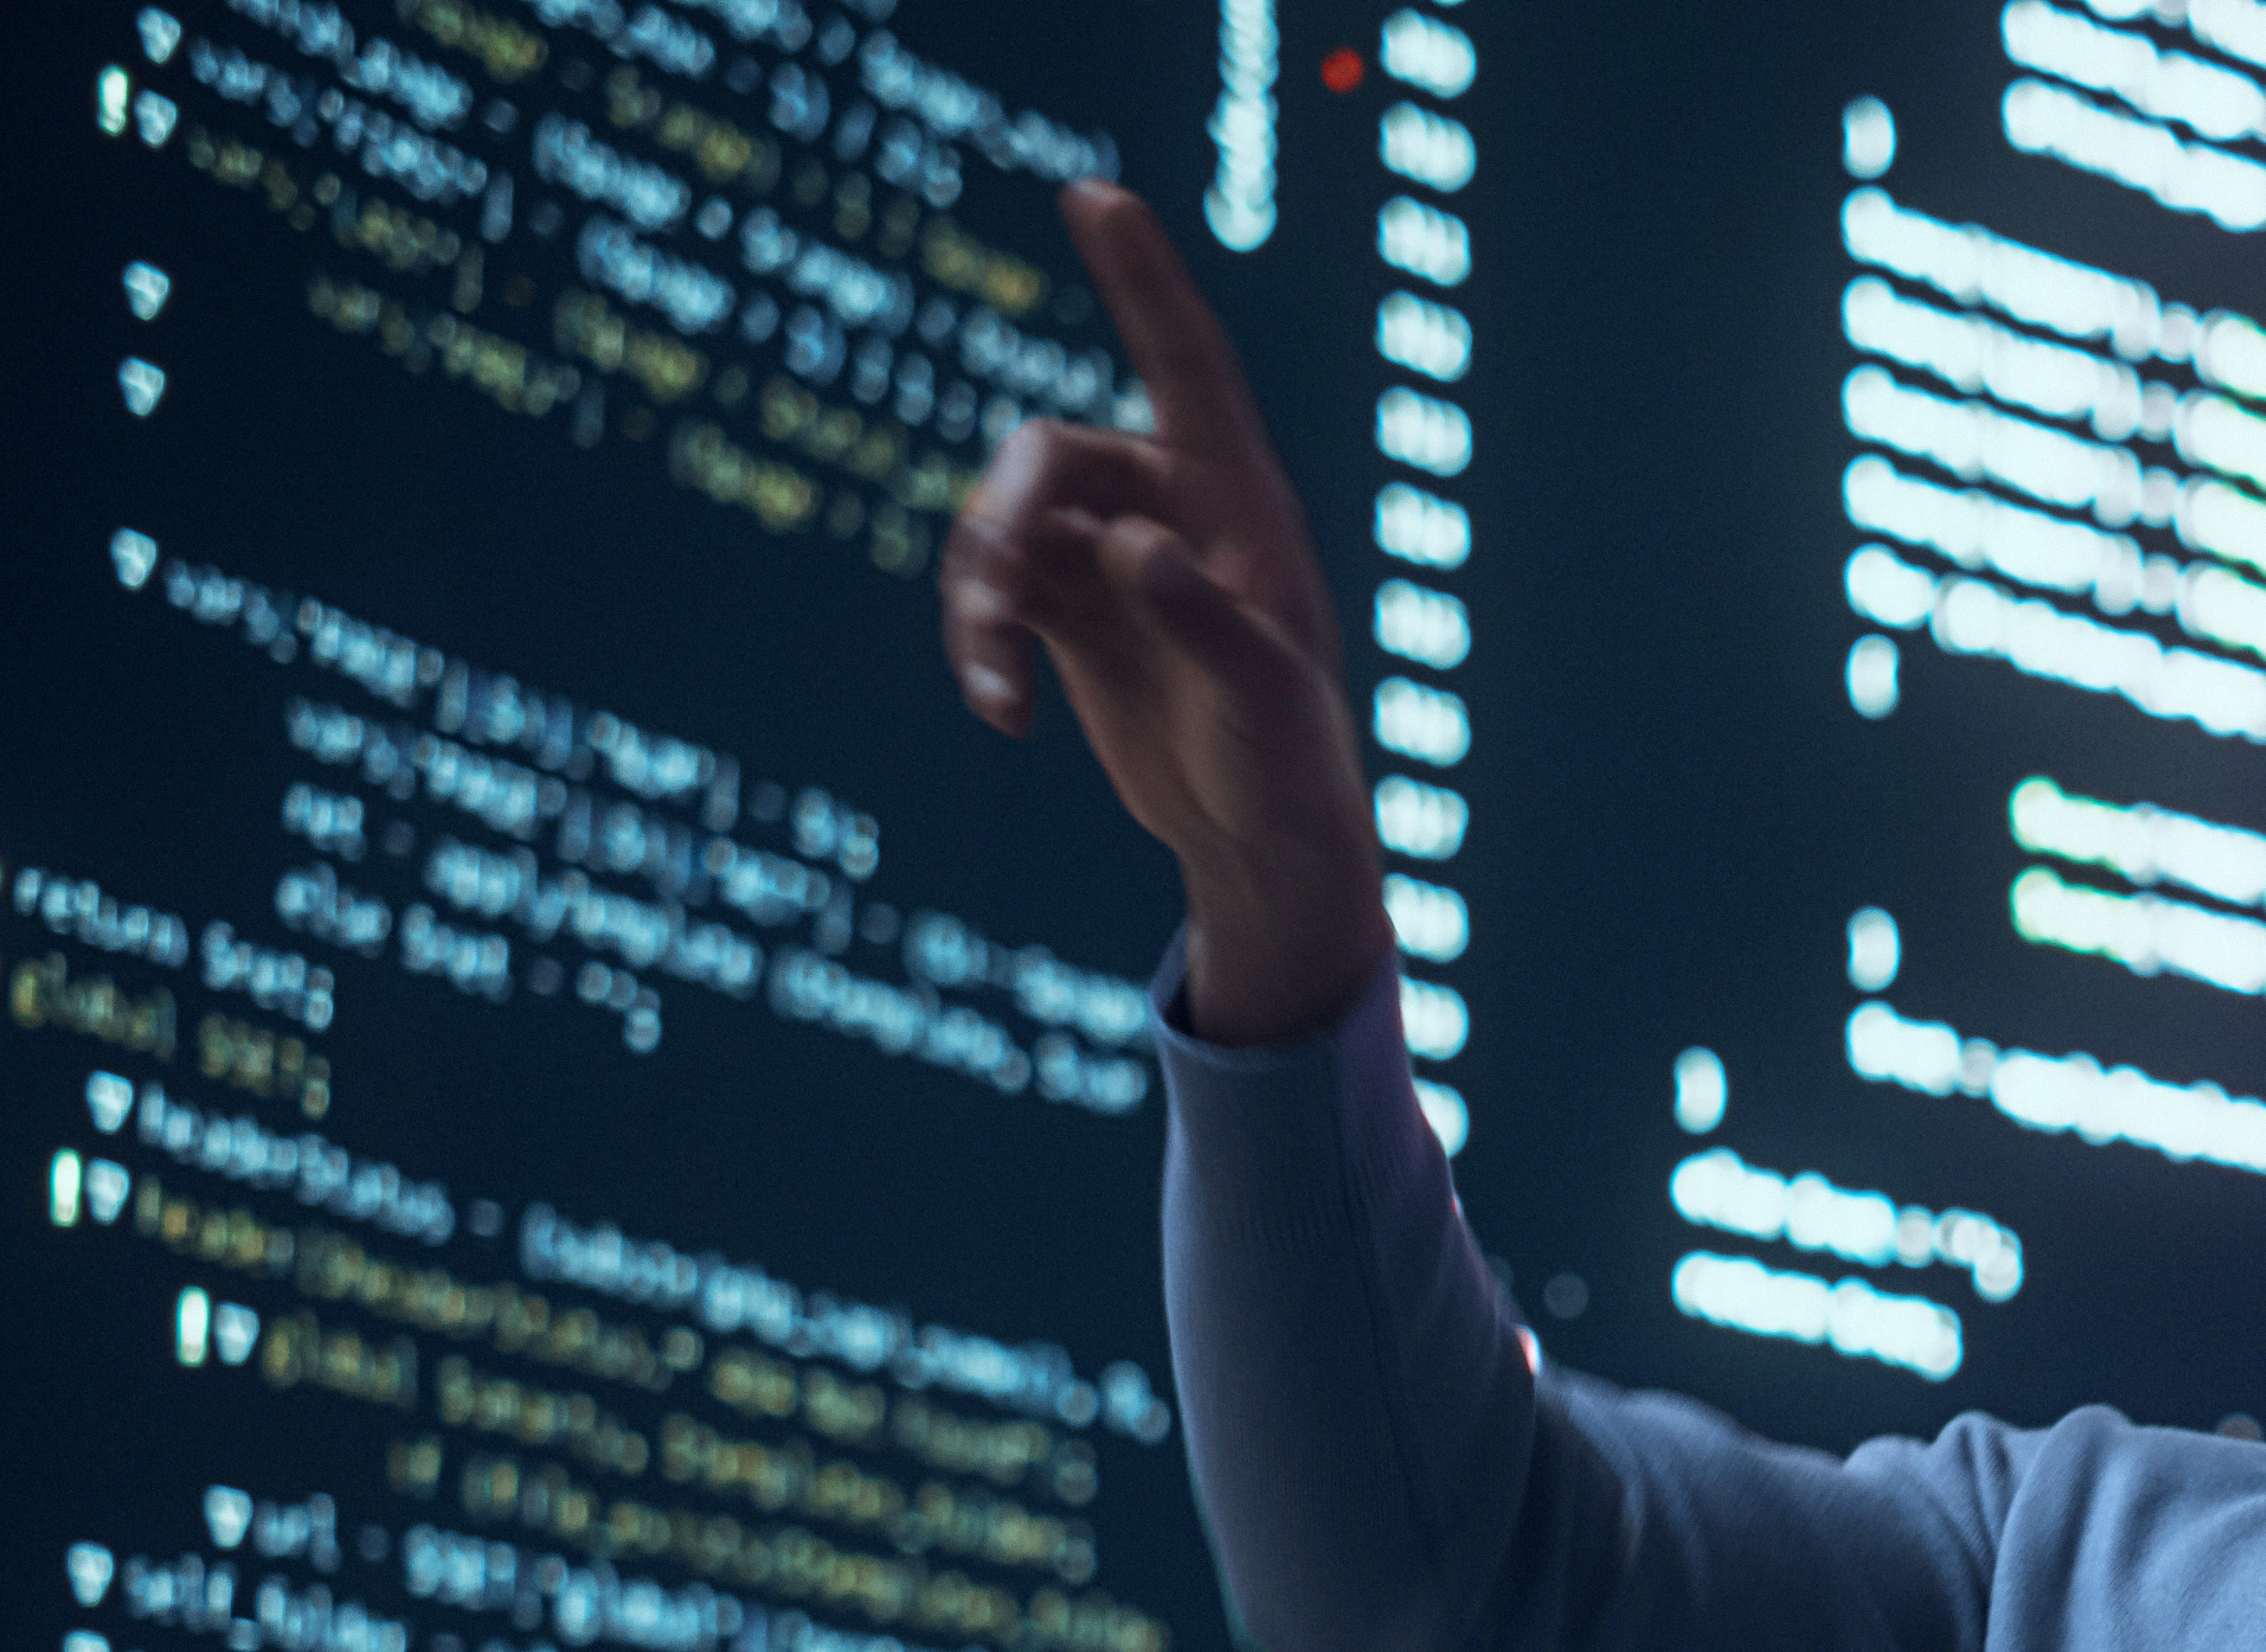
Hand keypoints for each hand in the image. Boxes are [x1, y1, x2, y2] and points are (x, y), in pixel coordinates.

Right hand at [936, 179, 1386, 1041]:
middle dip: (1004, 520)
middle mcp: (1169, 509)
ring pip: (1005, 525)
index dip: (1142, 280)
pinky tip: (1001, 715)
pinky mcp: (1070, 613)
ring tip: (994, 687)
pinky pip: (997, 592)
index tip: (1097, 196)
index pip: (1186, 366)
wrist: (1259, 841)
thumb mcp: (1259, 696)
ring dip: (978, 597)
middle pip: (1048, 458)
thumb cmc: (1287, 762)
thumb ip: (1200, 617)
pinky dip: (981, 643)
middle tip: (995, 606)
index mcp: (1239, 502)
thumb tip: (1127, 543)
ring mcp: (1111, 558)